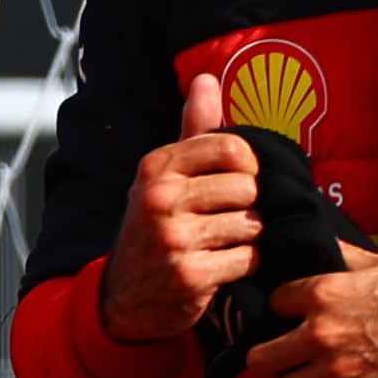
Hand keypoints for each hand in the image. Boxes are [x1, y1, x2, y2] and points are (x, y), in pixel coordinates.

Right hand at [98, 70, 262, 347]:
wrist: (126, 298)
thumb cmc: (157, 228)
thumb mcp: (165, 177)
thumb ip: (192, 130)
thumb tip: (206, 79)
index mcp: (156, 166)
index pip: (233, 148)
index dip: (248, 168)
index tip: (234, 184)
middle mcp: (159, 198)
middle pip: (248, 188)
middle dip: (248, 207)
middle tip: (227, 221)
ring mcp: (172, 238)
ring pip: (251, 224)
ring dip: (249, 238)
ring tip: (224, 244)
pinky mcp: (189, 275)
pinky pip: (249, 259)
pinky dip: (247, 265)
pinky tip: (225, 267)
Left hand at [247, 243, 377, 377]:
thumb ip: (342, 258)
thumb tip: (317, 242)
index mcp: (324, 294)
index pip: (273, 304)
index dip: (282, 312)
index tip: (291, 318)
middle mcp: (322, 335)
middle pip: (261, 357)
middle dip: (272, 358)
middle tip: (287, 360)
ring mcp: (338, 374)